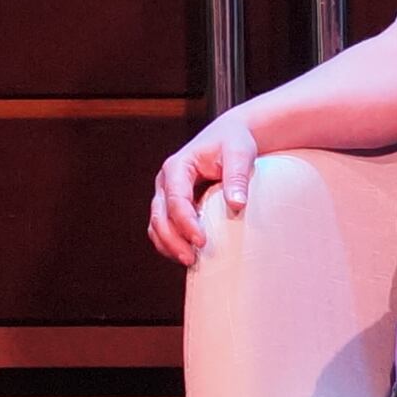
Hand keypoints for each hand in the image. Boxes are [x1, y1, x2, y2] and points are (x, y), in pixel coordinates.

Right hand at [148, 111, 261, 267]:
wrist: (230, 135)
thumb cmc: (234, 142)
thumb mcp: (240, 153)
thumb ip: (236, 178)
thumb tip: (237, 205)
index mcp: (178, 166)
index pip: (175, 199)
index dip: (185, 223)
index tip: (201, 241)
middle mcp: (166, 180)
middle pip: (159, 215)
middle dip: (172, 239)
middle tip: (191, 258)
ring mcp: (166, 192)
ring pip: (157, 223)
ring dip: (168, 244)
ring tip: (189, 261)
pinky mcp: (172, 203)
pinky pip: (163, 226)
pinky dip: (170, 241)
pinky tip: (188, 253)